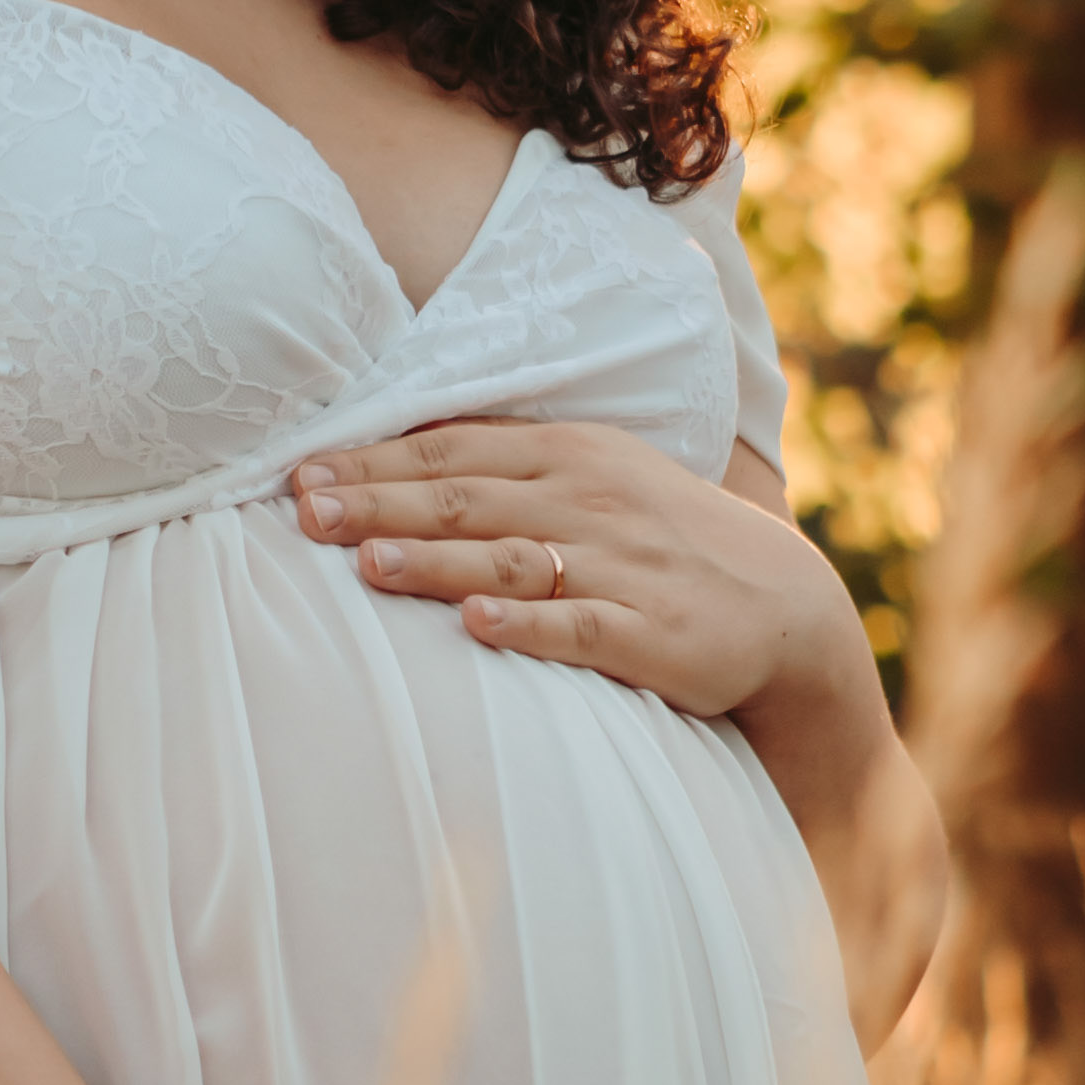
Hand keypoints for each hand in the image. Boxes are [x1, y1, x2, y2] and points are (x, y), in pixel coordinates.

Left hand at [289, 421, 858, 720]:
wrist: (784, 605)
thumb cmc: (664, 540)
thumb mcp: (596, 478)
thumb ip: (508, 467)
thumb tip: (401, 455)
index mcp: (569, 456)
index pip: (453, 451)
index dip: (373, 462)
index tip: (300, 474)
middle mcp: (588, 502)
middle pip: (465, 500)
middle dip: (380, 504)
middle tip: (304, 513)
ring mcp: (619, 568)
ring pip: (509, 559)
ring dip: (436, 562)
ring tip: (366, 563)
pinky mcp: (648, 633)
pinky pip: (577, 627)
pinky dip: (526, 625)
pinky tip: (476, 626)